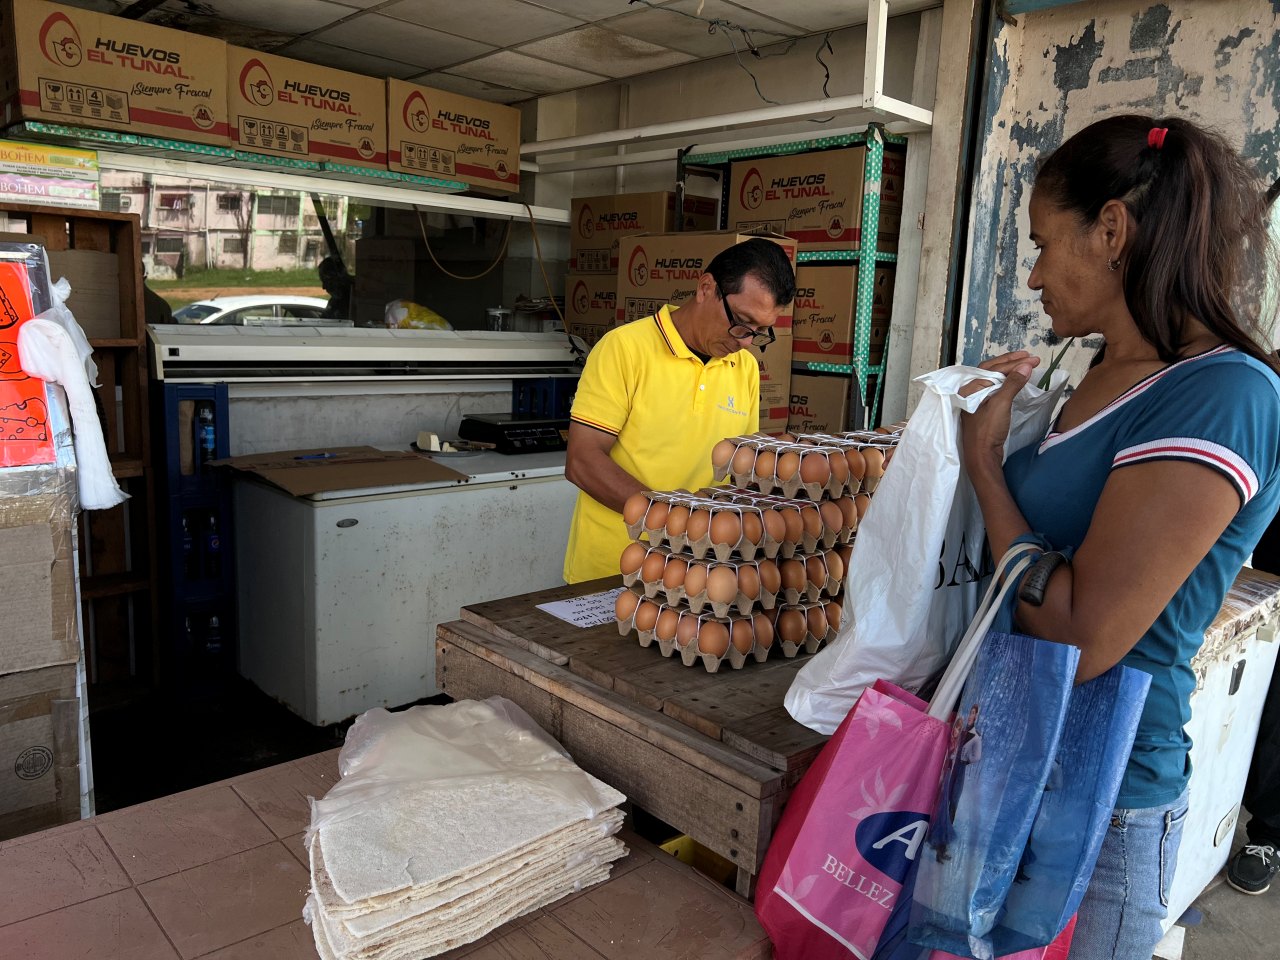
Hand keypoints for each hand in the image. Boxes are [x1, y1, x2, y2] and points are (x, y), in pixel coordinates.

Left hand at [960, 351, 1039, 475]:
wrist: (982, 456)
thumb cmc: (987, 431)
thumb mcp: (1001, 404)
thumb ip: (1012, 383)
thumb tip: (1026, 366)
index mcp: (969, 388)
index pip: (994, 368)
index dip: (1015, 362)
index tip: (1034, 360)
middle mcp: (970, 392)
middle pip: (991, 370)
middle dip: (1010, 362)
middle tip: (1029, 356)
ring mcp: (976, 401)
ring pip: (993, 379)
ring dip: (1008, 370)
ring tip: (1024, 364)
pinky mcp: (983, 409)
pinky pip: (994, 388)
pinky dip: (1006, 381)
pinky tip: (1015, 380)